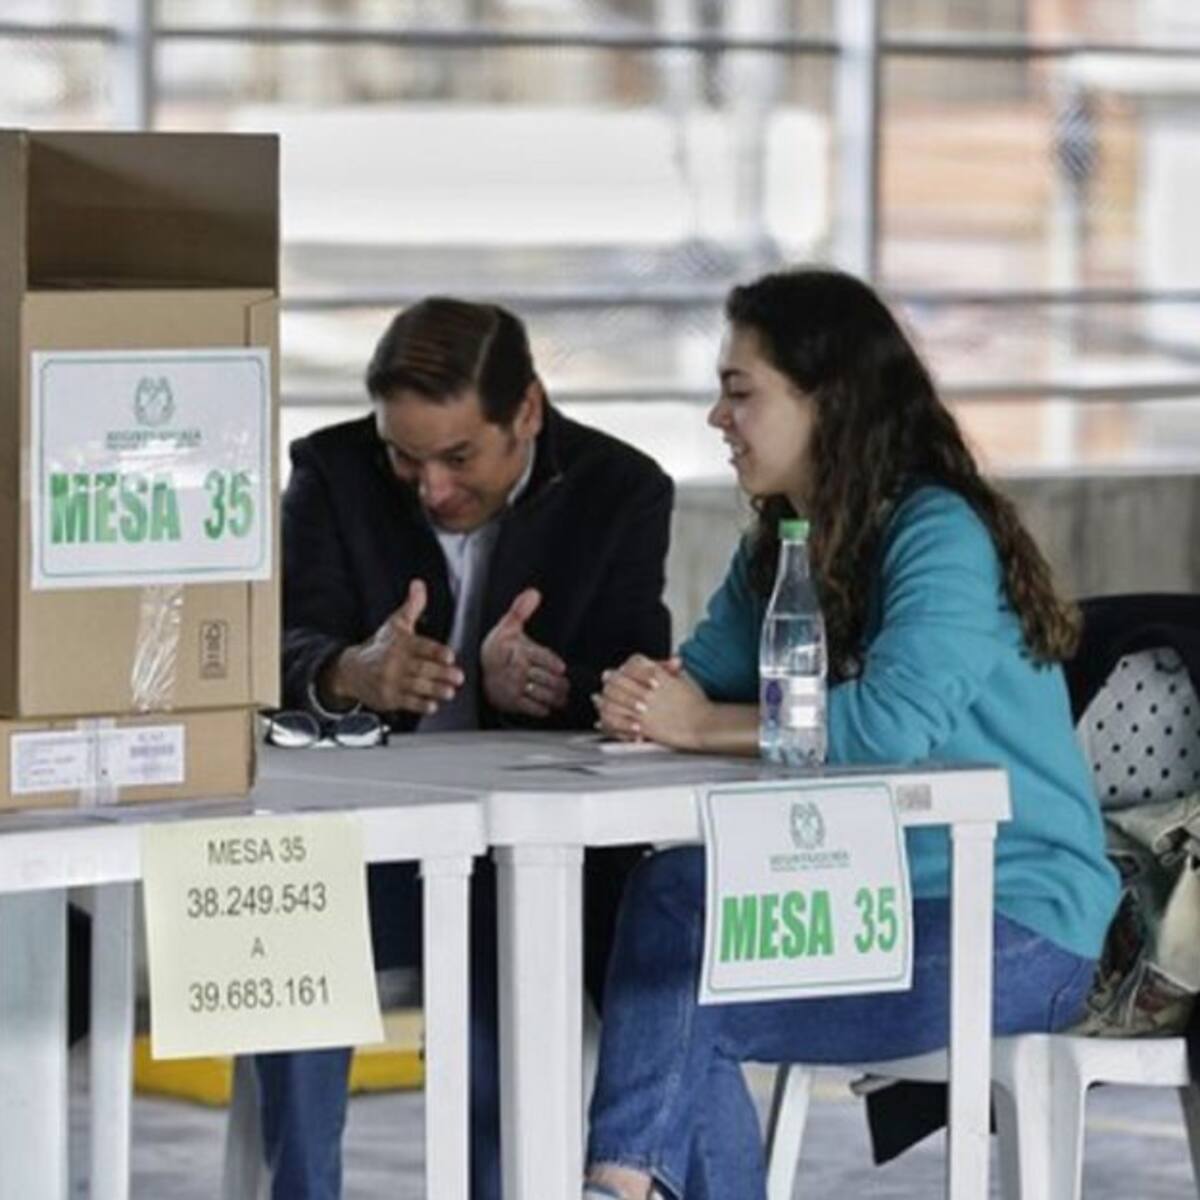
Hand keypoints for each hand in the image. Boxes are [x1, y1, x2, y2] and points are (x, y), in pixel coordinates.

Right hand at [321, 580, 464, 715]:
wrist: (352, 670)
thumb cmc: (380, 647)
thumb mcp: (395, 624)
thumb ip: (412, 606)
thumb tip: (419, 584)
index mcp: (400, 643)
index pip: (420, 646)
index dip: (435, 651)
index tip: (449, 655)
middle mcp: (394, 662)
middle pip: (421, 668)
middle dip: (441, 673)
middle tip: (458, 677)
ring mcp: (391, 681)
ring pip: (416, 686)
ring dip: (434, 690)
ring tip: (449, 692)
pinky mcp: (388, 697)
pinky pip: (406, 702)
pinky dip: (420, 705)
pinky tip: (432, 705)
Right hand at [481, 588, 569, 717]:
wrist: (478, 670)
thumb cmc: (498, 648)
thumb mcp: (508, 626)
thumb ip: (521, 610)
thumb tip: (533, 593)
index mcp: (518, 650)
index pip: (539, 657)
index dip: (551, 663)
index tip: (561, 668)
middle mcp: (517, 670)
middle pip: (544, 678)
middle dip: (559, 683)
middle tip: (567, 684)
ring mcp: (514, 687)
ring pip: (541, 693)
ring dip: (555, 696)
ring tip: (563, 695)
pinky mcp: (512, 702)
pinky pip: (531, 707)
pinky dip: (543, 708)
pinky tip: (549, 706)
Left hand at [592, 654, 709, 749]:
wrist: (703, 723)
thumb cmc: (697, 704)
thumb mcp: (683, 680)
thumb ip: (669, 671)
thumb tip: (669, 661)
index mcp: (658, 675)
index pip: (634, 663)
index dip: (625, 666)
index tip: (621, 669)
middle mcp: (648, 689)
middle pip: (620, 679)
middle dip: (610, 679)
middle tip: (606, 679)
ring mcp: (644, 707)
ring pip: (615, 700)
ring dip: (604, 699)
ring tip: (598, 699)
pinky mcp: (643, 724)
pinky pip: (619, 721)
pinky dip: (608, 721)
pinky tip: (602, 721)